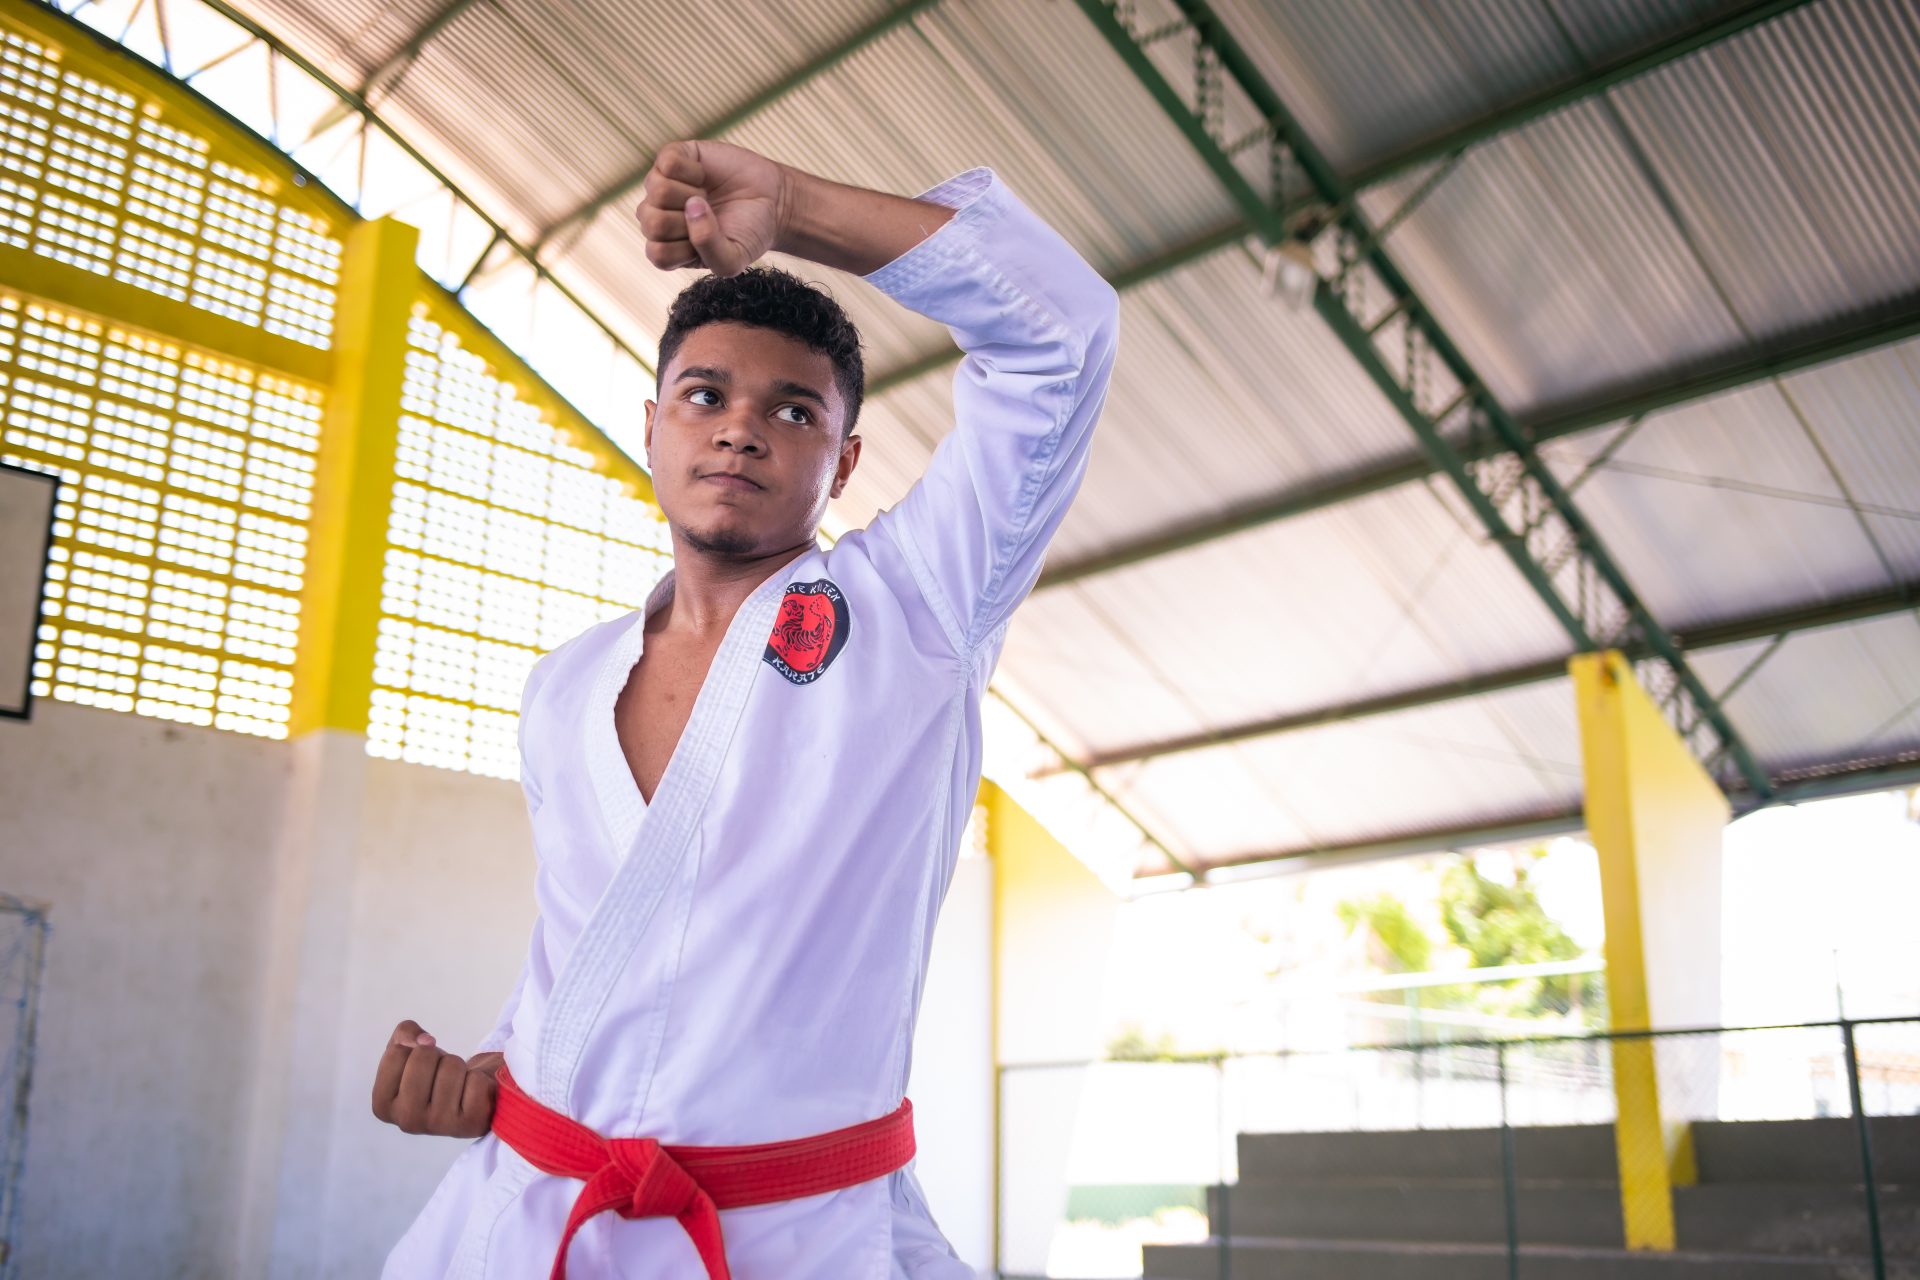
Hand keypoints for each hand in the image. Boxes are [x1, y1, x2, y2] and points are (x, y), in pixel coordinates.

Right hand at [370, 1020, 501, 1138]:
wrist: (470, 1093)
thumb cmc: (435, 1072)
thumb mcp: (410, 1048)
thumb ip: (404, 1034)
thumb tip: (425, 1041)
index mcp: (383, 1106)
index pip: (396, 1054)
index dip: (414, 1048)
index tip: (421, 1065)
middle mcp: (407, 1121)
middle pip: (423, 1057)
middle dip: (437, 1056)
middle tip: (441, 1072)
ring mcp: (438, 1125)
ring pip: (452, 1066)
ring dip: (459, 1066)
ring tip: (457, 1082)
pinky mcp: (470, 1123)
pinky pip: (477, 1081)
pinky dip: (479, 1078)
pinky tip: (473, 1093)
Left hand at [636, 140, 791, 276]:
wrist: (772, 200)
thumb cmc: (749, 232)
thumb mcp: (733, 259)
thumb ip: (709, 249)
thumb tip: (691, 208)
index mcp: (668, 247)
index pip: (658, 254)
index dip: (687, 248)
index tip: (711, 240)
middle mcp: (658, 216)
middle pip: (653, 223)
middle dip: (689, 221)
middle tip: (709, 214)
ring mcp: (661, 185)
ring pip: (658, 191)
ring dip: (691, 194)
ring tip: (706, 195)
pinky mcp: (672, 158)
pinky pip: (668, 163)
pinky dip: (693, 170)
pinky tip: (703, 176)